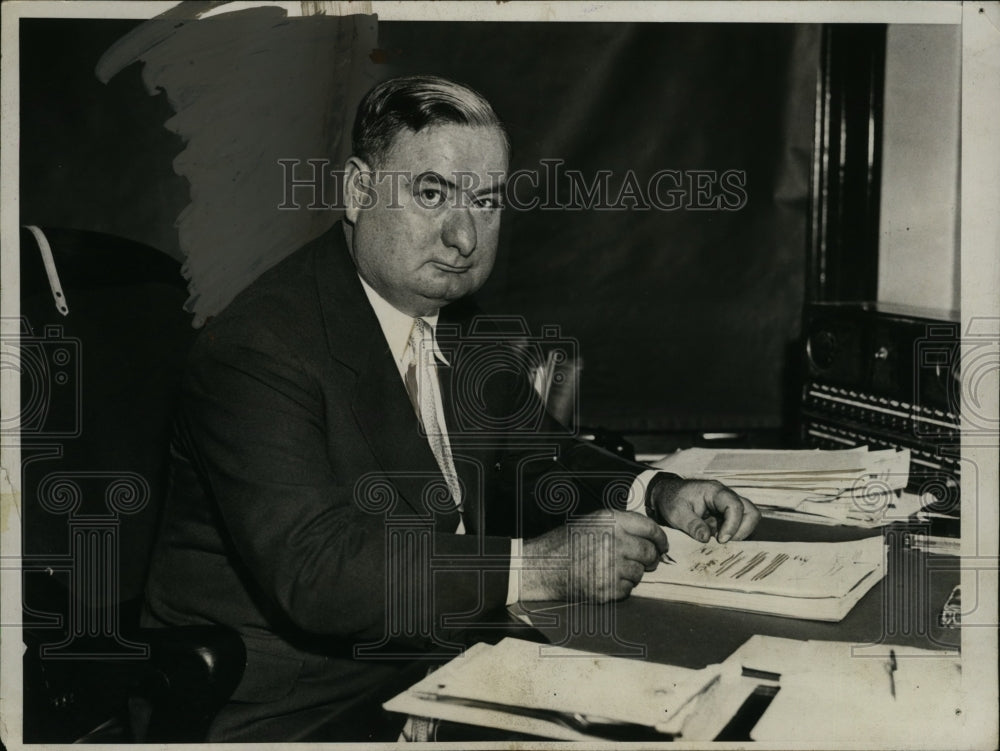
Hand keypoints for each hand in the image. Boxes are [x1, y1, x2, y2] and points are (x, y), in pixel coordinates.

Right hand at [518, 510, 667, 602]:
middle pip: (649, 553)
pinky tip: (608, 579)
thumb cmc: (567, 542)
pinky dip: (623, 587)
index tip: (663, 545)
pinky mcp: (607, 588)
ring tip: (616, 568)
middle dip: (652, 558)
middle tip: (648, 561)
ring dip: (634, 572)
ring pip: (640, 573)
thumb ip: (621, 525)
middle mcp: (614, 542)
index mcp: (611, 521)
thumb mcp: (593, 521)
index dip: (661, 538)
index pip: (650, 528)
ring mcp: (611, 567)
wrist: (543, 566)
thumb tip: (651, 536)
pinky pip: (629, 589)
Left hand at [649, 476, 760, 543]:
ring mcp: (728, 506)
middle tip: (724, 541)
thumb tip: (706, 538)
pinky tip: (717, 539)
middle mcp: (726, 496)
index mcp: (714, 491)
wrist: (667, 495)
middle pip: (750, 511)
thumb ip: (691, 525)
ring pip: (748, 518)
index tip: (720, 540)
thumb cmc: (672, 500)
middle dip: (742, 530)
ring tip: (720, 540)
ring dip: (739, 532)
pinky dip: (732, 534)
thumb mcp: (676, 513)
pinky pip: (739, 525)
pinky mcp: (726, 515)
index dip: (732, 525)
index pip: (735, 505)